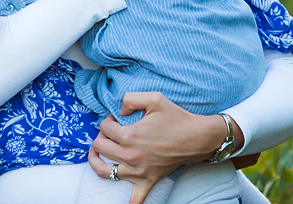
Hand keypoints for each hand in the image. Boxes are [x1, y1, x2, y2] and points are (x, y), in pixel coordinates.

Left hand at [88, 92, 231, 203]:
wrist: (197, 137)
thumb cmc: (176, 117)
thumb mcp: (154, 98)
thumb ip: (130, 98)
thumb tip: (118, 110)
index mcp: (130, 136)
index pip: (105, 128)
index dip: (107, 120)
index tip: (114, 118)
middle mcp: (131, 156)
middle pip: (101, 148)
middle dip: (100, 137)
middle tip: (107, 132)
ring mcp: (138, 171)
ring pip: (105, 172)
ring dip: (96, 162)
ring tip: (95, 154)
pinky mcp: (148, 180)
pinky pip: (135, 198)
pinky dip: (128, 201)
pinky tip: (123, 200)